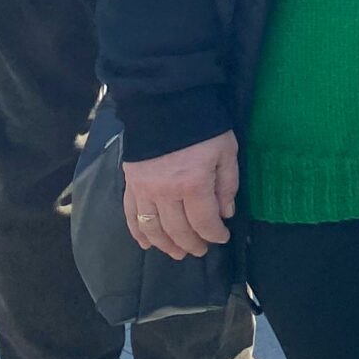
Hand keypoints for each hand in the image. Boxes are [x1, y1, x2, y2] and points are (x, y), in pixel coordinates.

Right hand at [122, 132, 237, 259]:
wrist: (166, 105)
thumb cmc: (203, 128)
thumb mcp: (226, 152)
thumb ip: (227, 185)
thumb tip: (225, 214)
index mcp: (193, 184)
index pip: (203, 221)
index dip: (214, 234)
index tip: (222, 238)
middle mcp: (165, 192)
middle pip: (177, 229)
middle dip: (191, 243)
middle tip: (200, 251)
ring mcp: (144, 190)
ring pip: (153, 228)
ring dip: (165, 244)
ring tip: (177, 253)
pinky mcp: (131, 184)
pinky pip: (131, 215)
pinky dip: (138, 232)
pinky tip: (145, 244)